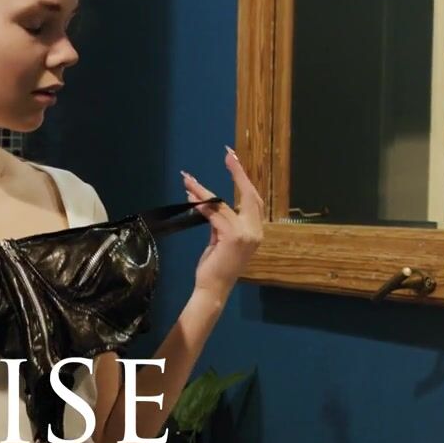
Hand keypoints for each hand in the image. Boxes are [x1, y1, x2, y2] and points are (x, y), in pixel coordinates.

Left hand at [180, 146, 264, 301]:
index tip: (234, 160)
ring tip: (188, 180)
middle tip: (228, 154)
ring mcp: (246, 234)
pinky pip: (214, 214)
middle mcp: (255, 231)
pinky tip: (190, 197)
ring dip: (203, 192)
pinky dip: (201, 204)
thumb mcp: (220, 240)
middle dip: (237, 173)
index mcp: (255, 231)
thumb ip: (220, 223)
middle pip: (249, 195)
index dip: (244, 179)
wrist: (213, 288)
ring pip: (223, 204)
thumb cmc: (215, 267)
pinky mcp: (232, 237)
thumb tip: (210, 205)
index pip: (253, 200)